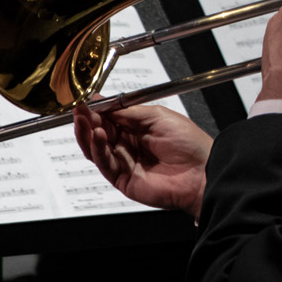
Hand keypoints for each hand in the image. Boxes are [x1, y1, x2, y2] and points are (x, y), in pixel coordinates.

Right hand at [73, 102, 212, 215]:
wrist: (203, 172)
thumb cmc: (190, 144)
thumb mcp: (158, 117)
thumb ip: (129, 112)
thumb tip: (105, 102)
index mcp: (139, 130)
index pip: (109, 119)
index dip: (96, 111)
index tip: (85, 101)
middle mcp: (130, 146)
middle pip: (98, 134)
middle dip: (87, 121)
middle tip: (79, 110)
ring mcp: (125, 164)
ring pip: (96, 149)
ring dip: (87, 134)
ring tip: (84, 120)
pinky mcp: (123, 180)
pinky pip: (104, 163)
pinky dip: (98, 149)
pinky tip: (98, 136)